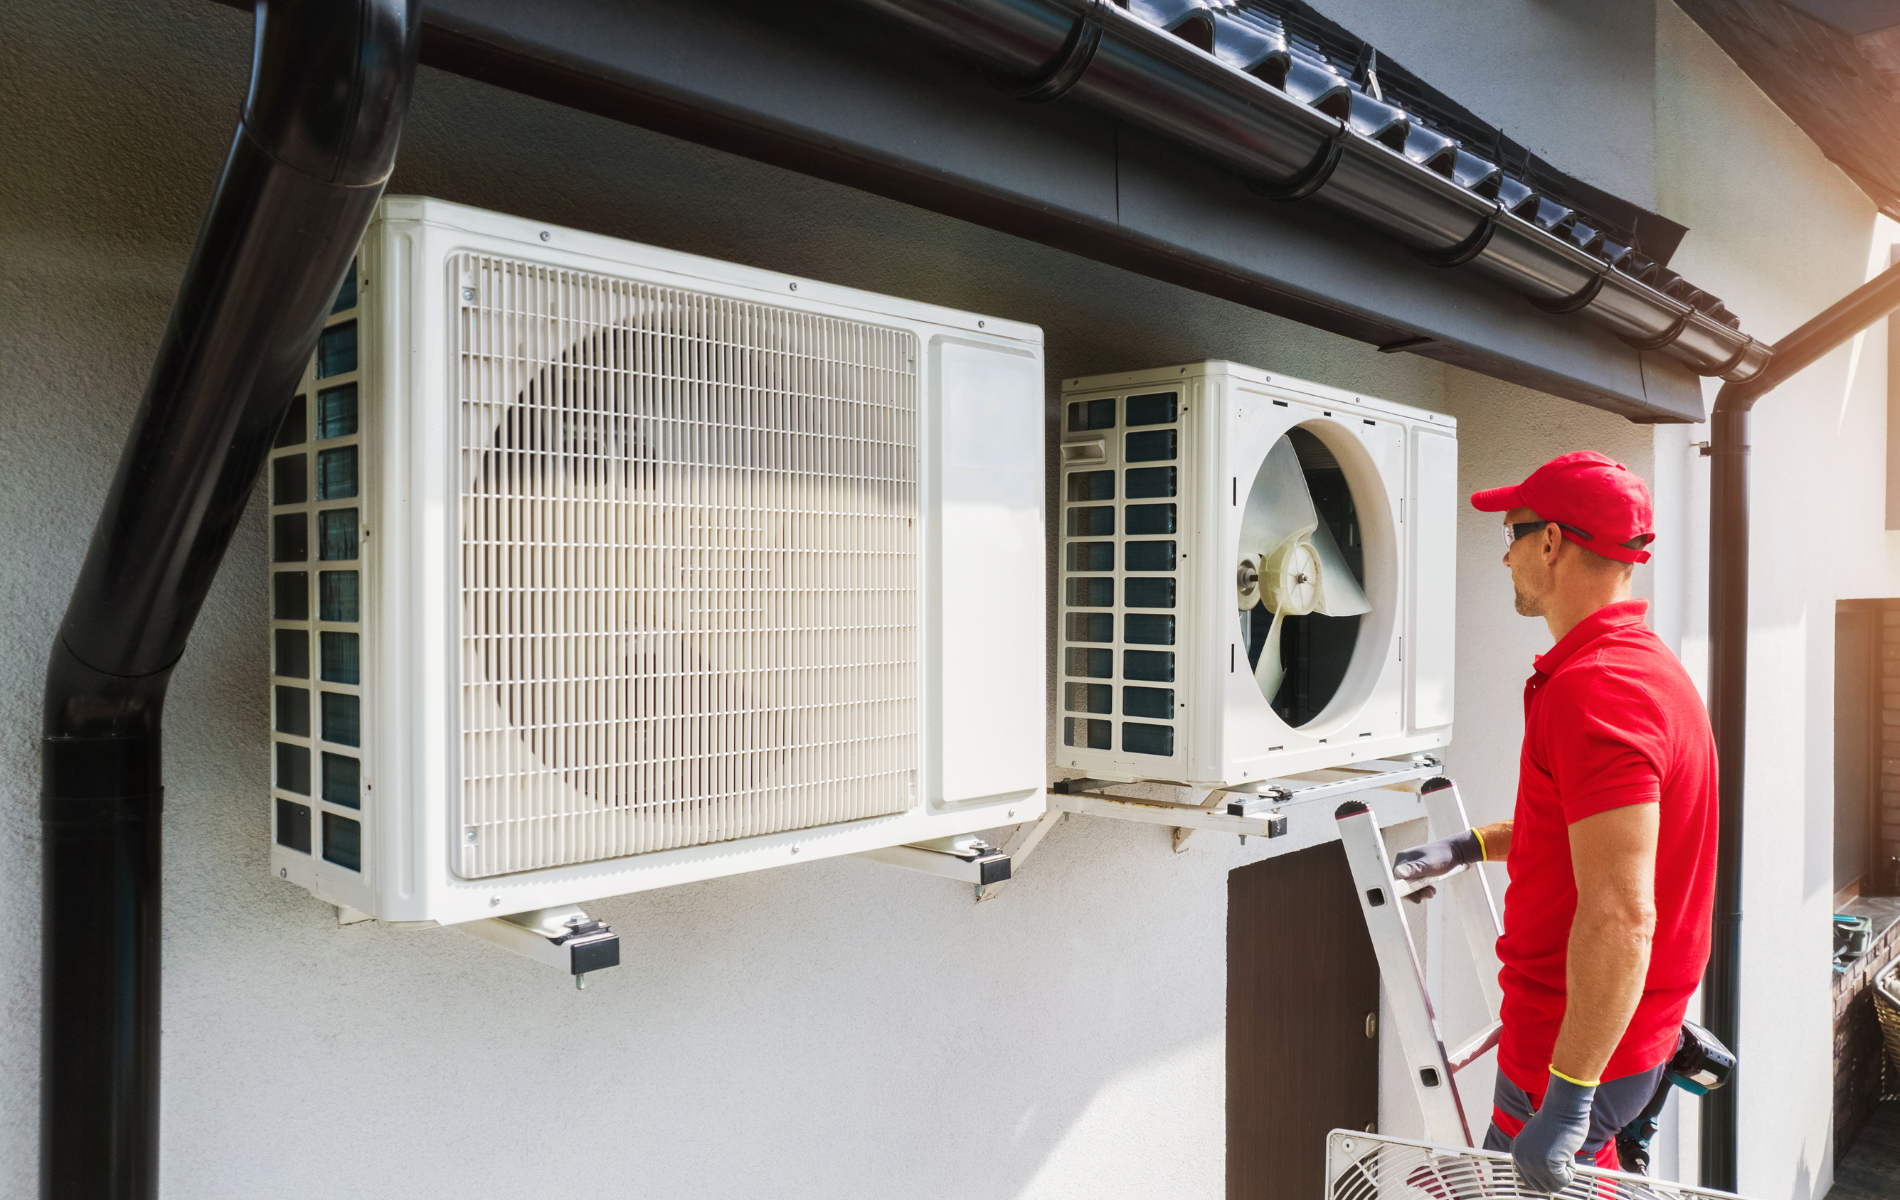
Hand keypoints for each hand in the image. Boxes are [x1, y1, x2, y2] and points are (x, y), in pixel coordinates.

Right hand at [1391, 829, 1481, 901]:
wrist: (1458, 851)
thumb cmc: (1443, 856)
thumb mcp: (1428, 865)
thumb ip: (1414, 869)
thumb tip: (1398, 873)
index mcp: (1403, 858)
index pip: (1397, 879)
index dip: (1405, 891)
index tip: (1416, 898)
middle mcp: (1405, 862)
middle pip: (1403, 882)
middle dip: (1415, 892)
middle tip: (1429, 895)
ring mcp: (1412, 865)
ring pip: (1411, 884)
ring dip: (1421, 891)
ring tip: (1433, 893)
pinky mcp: (1420, 869)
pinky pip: (1417, 882)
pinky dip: (1424, 888)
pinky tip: (1432, 890)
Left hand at [1512, 1072, 1594, 1192]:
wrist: (1563, 1108)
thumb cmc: (1556, 1121)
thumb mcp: (1537, 1140)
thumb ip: (1536, 1156)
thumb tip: (1545, 1177)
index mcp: (1516, 1151)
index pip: (1528, 1180)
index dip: (1544, 1177)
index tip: (1555, 1169)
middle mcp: (1520, 1159)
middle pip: (1540, 1187)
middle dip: (1555, 1178)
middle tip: (1561, 1160)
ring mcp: (1533, 1163)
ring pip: (1553, 1187)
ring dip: (1564, 1174)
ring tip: (1564, 1154)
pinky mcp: (1547, 1165)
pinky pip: (1564, 1181)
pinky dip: (1571, 1170)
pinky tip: (1568, 1153)